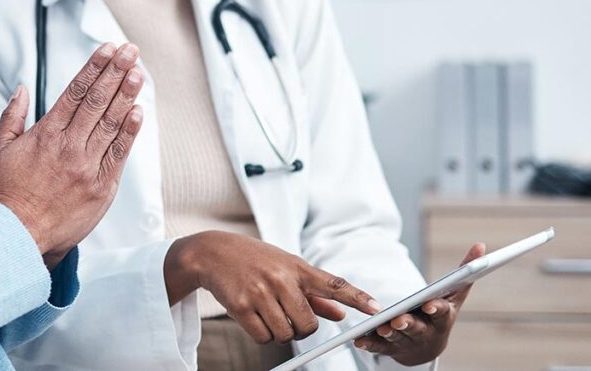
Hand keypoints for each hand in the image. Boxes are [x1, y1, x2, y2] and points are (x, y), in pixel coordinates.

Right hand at [0, 42, 143, 265]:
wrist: (18, 236)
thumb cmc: (8, 193)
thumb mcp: (1, 149)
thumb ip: (12, 116)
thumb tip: (22, 88)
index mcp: (46, 133)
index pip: (75, 91)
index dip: (94, 68)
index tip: (108, 49)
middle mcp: (69, 146)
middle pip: (97, 101)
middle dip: (115, 72)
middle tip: (130, 51)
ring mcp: (87, 167)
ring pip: (111, 124)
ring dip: (127, 95)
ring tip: (138, 72)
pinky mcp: (101, 188)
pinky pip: (118, 155)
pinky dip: (129, 132)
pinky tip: (138, 112)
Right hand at [166, 232, 382, 344]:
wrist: (212, 252)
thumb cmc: (255, 260)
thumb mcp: (286, 268)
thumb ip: (314, 293)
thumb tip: (340, 314)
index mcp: (297, 267)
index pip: (334, 284)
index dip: (357, 298)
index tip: (378, 309)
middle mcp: (281, 278)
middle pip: (308, 325)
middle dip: (302, 329)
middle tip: (290, 318)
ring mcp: (260, 292)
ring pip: (285, 334)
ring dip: (279, 332)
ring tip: (267, 312)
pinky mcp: (240, 306)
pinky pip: (263, 337)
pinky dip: (262, 335)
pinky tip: (254, 317)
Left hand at [354, 243, 485, 364]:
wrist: (429, 344)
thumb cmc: (442, 311)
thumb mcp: (454, 293)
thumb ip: (465, 271)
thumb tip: (480, 245)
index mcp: (442, 318)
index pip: (441, 313)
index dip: (436, 309)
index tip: (429, 305)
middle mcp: (426, 332)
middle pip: (418, 328)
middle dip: (409, 324)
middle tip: (399, 319)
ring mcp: (408, 341)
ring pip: (398, 338)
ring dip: (390, 333)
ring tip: (381, 327)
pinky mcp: (390, 347)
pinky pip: (379, 347)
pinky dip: (370, 343)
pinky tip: (360, 340)